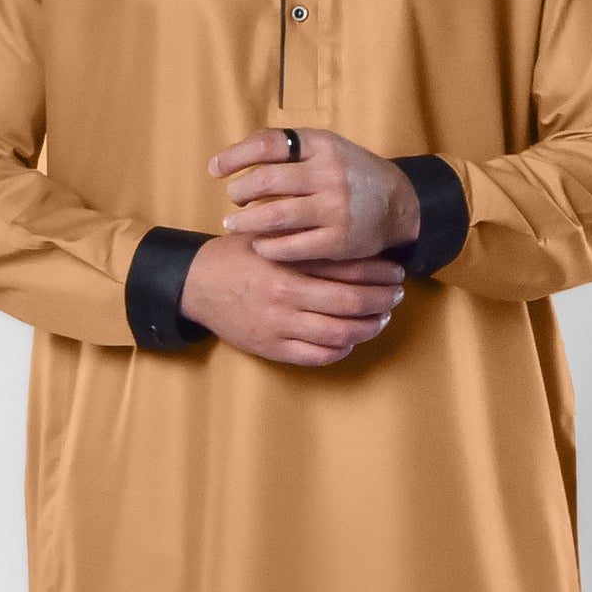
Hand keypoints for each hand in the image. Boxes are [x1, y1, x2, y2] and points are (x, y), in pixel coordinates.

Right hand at [178, 235, 403, 366]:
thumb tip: (349, 235)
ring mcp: (279, 325)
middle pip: (350, 303)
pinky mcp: (272, 348)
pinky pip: (318, 356)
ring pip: (339, 333)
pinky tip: (349, 340)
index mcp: (287, 262)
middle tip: (396, 295)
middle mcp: (286, 295)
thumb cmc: (236, 257)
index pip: (345, 268)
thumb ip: (303, 238)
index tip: (395, 271)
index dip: (378, 272)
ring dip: (367, 327)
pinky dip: (340, 349)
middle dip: (382, 300)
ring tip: (379, 318)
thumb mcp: (268, 236)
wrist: (196, 284)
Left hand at [208, 127, 420, 264]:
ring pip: (274, 215)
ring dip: (246, 222)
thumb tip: (236, 154)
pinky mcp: (337, 240)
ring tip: (234, 224)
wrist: (397, 204)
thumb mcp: (326, 148)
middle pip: (266, 180)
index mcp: (322, 144)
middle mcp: (328, 173)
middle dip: (240, 191)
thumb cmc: (350, 174)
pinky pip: (290, 246)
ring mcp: (334, 208)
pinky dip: (268, 247)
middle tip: (234, 200)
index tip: (216, 168)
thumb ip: (288, 148)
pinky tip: (260, 245)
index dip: (235, 156)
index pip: (268, 144)